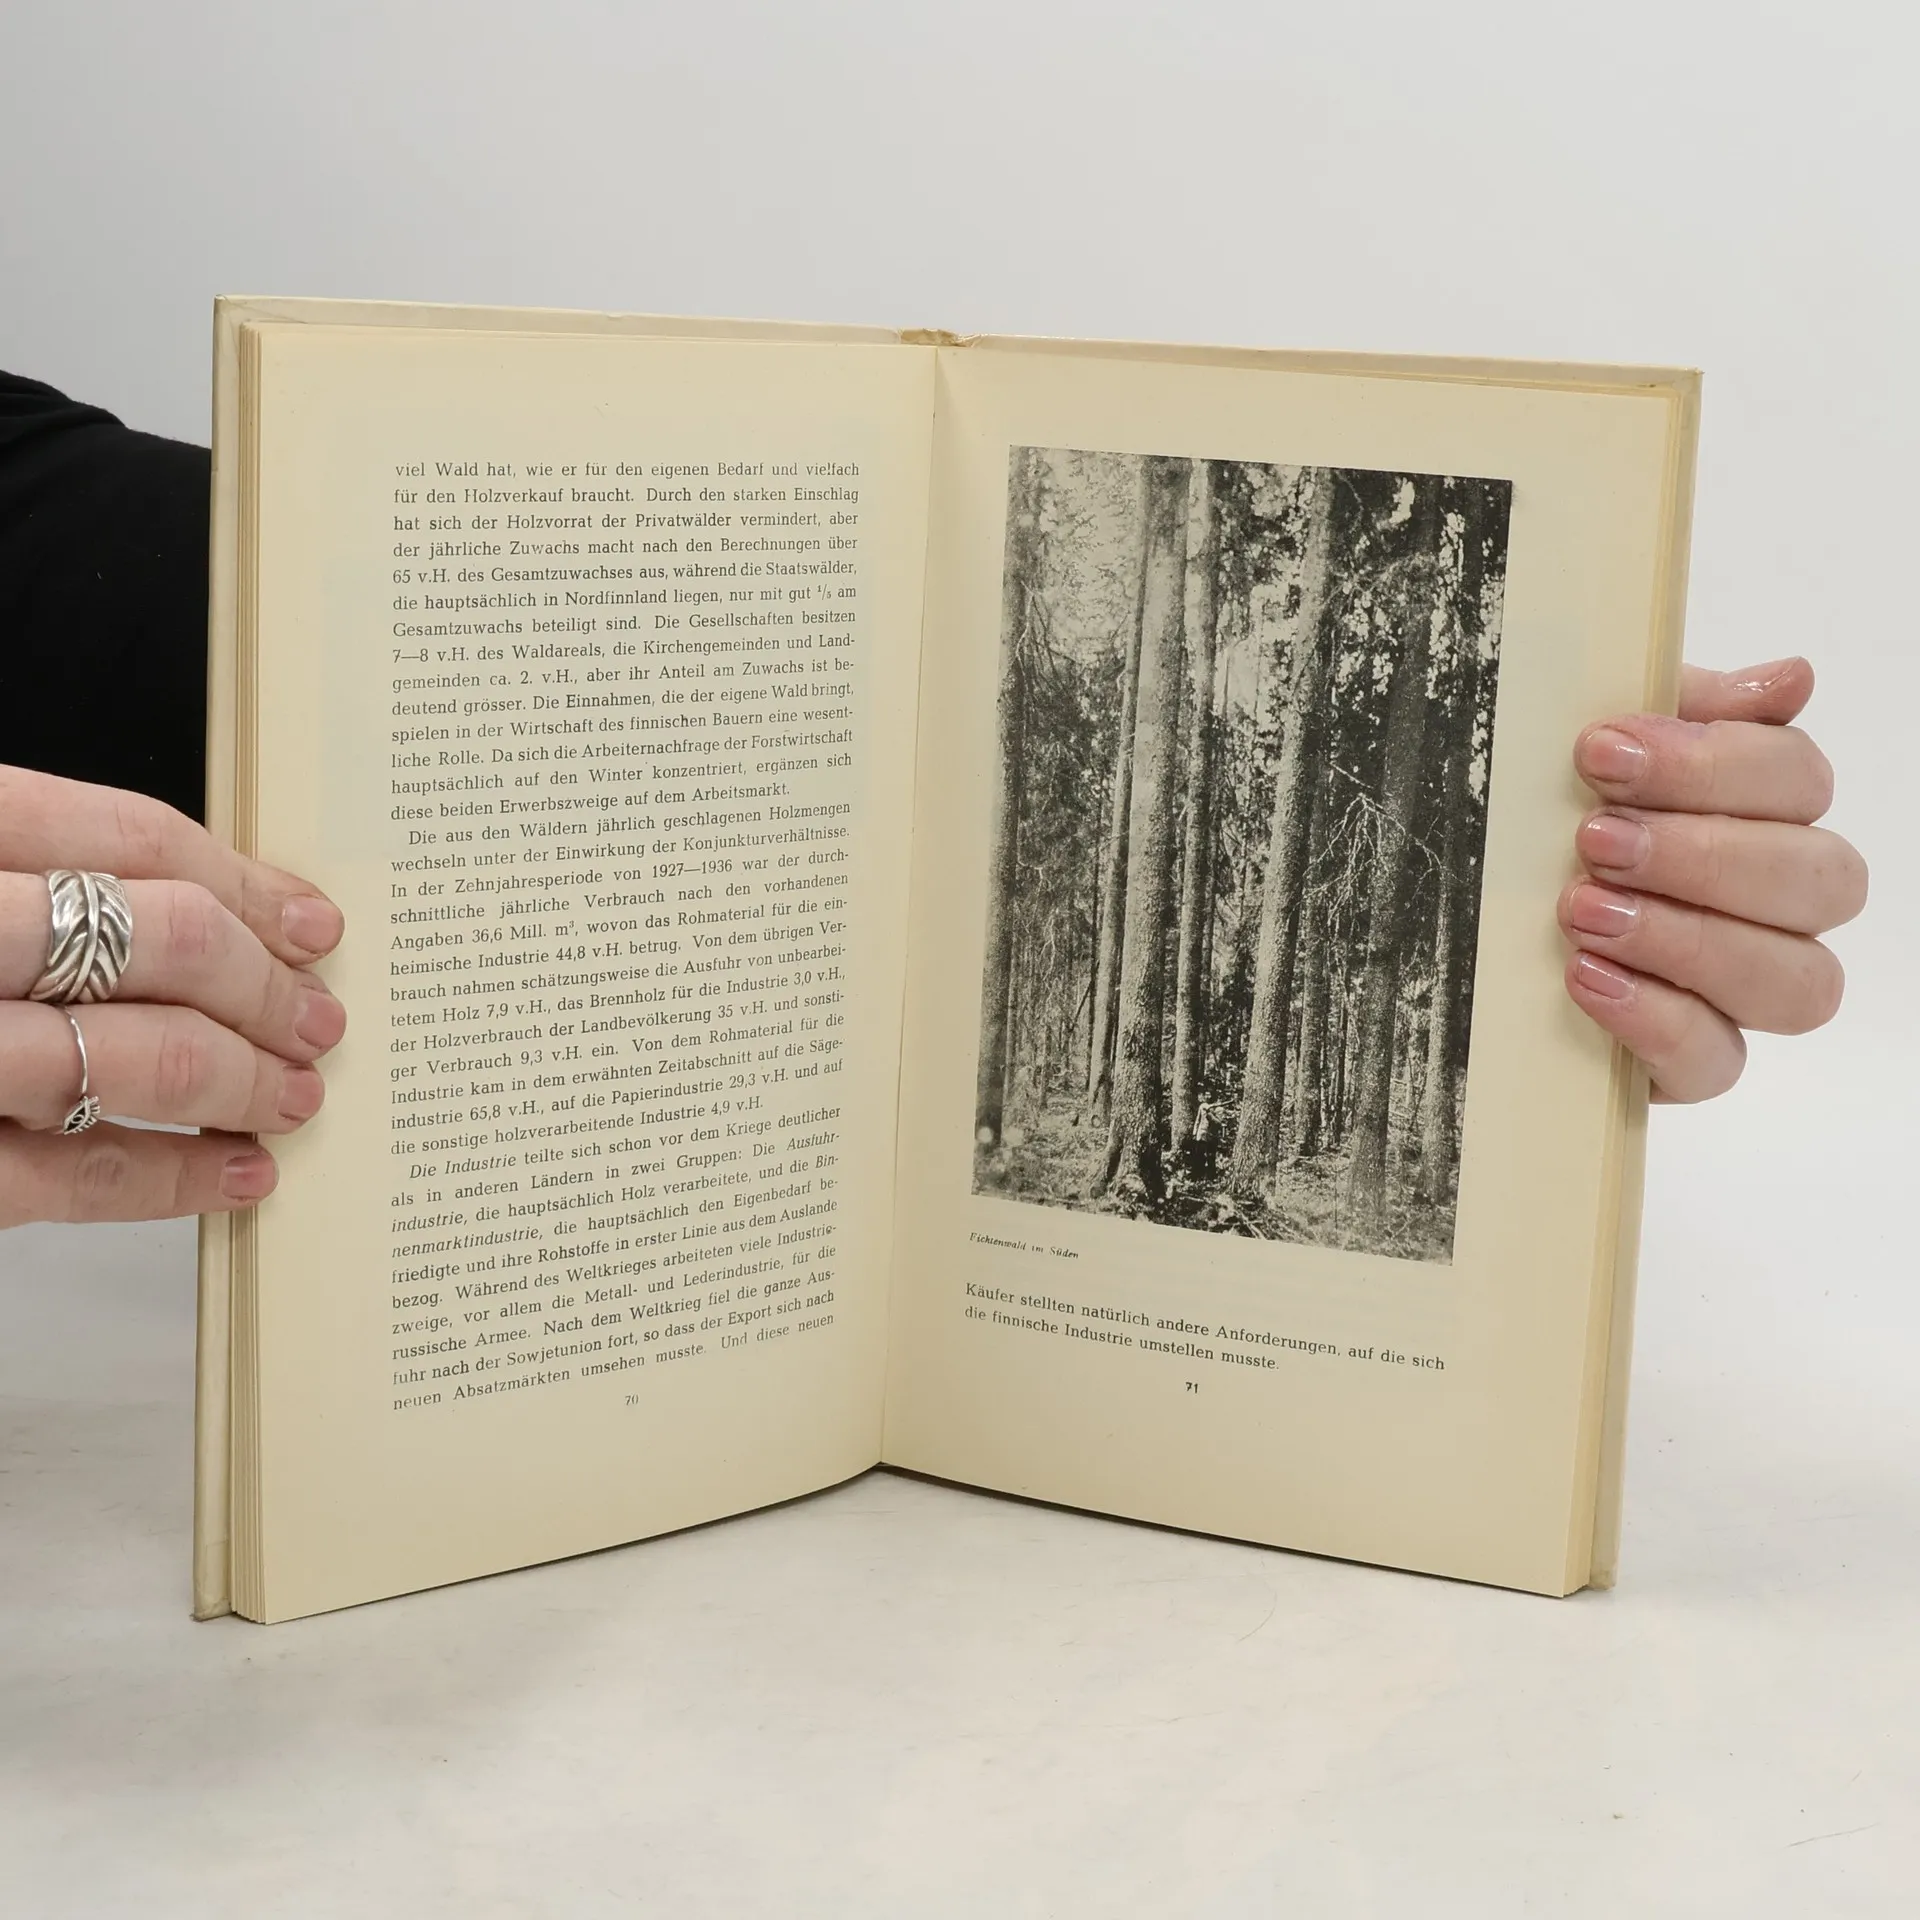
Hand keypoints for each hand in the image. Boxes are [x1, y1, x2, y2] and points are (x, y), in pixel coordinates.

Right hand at [0, 766, 346, 1227]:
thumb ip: (20, 870)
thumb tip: (199, 909)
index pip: (123, 834)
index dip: (241, 879)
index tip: (308, 919)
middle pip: (158, 936)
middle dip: (264, 983)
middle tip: (319, 1016)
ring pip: (136, 1052)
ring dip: (245, 1076)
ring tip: (296, 1092)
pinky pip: (75, 1170)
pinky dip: (175, 1177)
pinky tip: (236, 1176)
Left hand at [1561, 657, 1866, 1101]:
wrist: (1438, 918)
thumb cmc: (1525, 820)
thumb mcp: (1576, 748)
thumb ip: (1677, 707)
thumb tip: (1790, 680)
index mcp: (1756, 810)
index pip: (1798, 778)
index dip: (1715, 763)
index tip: (1601, 751)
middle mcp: (1770, 903)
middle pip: (1820, 881)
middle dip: (1705, 854)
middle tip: (1594, 838)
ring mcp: (1736, 990)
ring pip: (1797, 980)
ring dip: (1690, 939)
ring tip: (1582, 911)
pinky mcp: (1688, 1063)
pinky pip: (1718, 1060)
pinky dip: (1657, 1018)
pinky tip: (1586, 978)